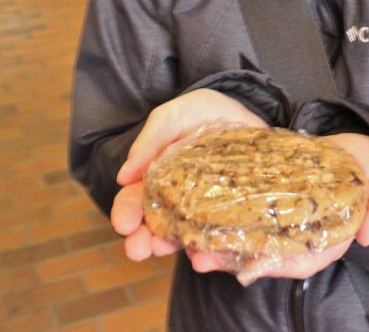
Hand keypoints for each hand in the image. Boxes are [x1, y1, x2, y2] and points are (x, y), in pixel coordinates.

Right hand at [110, 89, 267, 261]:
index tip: (124, 224)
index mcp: (155, 181)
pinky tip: (219, 256)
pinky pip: (226, 239)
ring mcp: (205, 213)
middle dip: (146, 242)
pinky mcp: (234, 216)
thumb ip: (149, 141)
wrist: (245, 111)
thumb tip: (124, 176)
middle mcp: (177, 203)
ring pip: (191, 240)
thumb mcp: (172, 117)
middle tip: (140, 249)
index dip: (126, 214)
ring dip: (187, 252)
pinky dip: (221, 251)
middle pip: (157, 229)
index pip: (134, 202)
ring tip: (191, 257)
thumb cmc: (201, 113)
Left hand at [186, 132, 368, 280]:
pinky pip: (242, 217)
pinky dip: (219, 220)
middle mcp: (302, 237)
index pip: (302, 261)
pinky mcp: (268, 203)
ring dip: (217, 245)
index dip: (275, 265)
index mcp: (331, 240)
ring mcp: (283, 222)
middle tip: (199, 257)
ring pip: (247, 241)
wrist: (362, 149)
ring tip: (186, 243)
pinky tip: (194, 215)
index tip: (250, 266)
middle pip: (264, 256)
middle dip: (232, 260)